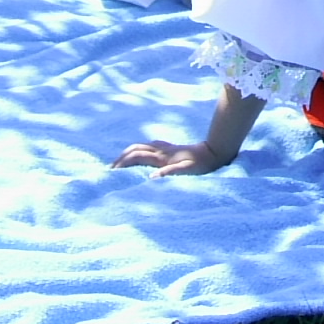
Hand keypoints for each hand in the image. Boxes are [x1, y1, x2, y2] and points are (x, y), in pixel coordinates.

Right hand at [112, 139, 229, 176]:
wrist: (213, 152)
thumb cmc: (199, 165)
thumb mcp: (186, 171)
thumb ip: (170, 173)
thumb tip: (151, 178)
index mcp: (162, 158)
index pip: (136, 157)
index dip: (123, 163)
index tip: (112, 171)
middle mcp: (161, 150)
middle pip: (135, 149)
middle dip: (121, 156)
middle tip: (111, 167)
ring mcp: (165, 148)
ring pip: (141, 146)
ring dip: (128, 152)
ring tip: (120, 161)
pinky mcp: (170, 148)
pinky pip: (149, 146)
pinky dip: (139, 149)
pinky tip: (141, 153)